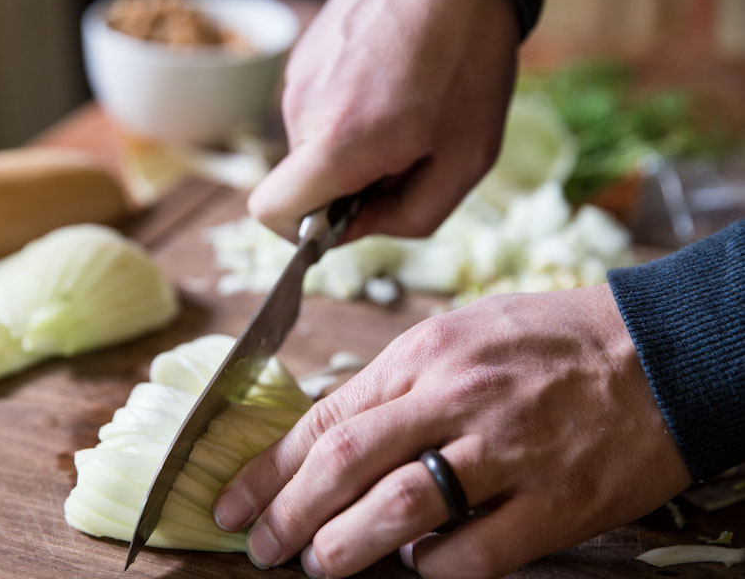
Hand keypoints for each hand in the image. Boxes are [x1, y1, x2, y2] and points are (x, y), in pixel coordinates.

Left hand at [212, 284, 691, 577]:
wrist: (656, 350)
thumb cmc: (549, 340)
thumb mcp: (460, 335)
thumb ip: (397, 386)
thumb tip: (334, 443)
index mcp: (426, 354)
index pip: (326, 416)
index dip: (271, 468)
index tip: (234, 502)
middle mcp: (457, 397)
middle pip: (346, 462)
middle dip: (289, 513)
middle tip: (261, 546)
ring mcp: (508, 449)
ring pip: (400, 509)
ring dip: (346, 547)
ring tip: (318, 566)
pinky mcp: (556, 501)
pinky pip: (475, 553)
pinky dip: (435, 568)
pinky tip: (421, 565)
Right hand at [248, 0, 518, 241]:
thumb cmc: (468, 60)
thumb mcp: (466, 159)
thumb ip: (412, 216)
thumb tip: (359, 228)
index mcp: (339, 143)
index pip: (270, 211)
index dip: (302, 232)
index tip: (347, 217)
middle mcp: (303, 109)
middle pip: (302, 183)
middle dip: (348, 185)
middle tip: (406, 152)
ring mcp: (299, 78)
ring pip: (312, 146)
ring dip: (353, 146)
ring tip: (404, 110)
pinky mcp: (305, 57)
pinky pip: (317, 110)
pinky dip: (349, 113)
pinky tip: (392, 85)